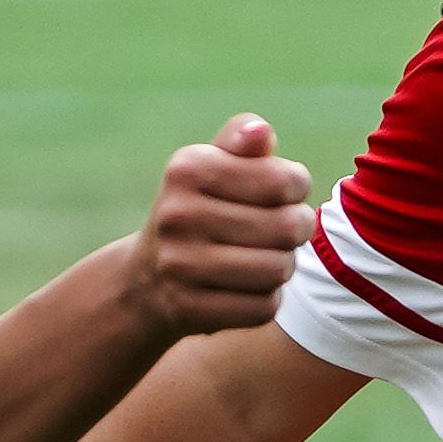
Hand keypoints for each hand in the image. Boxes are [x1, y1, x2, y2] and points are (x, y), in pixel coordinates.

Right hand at [119, 114, 316, 336]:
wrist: (145, 280)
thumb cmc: (197, 210)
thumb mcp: (211, 166)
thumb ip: (241, 140)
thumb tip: (261, 132)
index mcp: (188, 168)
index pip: (285, 180)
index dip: (296, 189)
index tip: (281, 195)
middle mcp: (178, 214)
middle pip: (288, 227)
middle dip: (296, 231)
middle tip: (280, 232)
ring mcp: (181, 264)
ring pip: (280, 269)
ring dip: (282, 267)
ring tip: (262, 259)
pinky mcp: (189, 308)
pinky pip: (264, 307)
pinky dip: (265, 299)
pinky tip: (245, 288)